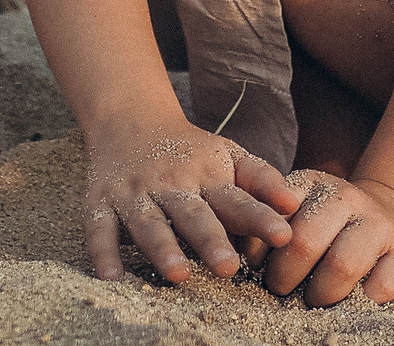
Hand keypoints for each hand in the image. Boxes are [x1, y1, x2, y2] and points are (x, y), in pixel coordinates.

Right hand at [84, 113, 300, 284]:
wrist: (128, 116)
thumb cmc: (188, 150)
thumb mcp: (227, 154)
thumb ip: (260, 179)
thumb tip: (294, 204)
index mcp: (206, 175)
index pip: (236, 199)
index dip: (259, 217)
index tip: (284, 235)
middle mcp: (170, 185)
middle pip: (192, 215)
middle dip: (210, 240)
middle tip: (229, 267)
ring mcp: (134, 193)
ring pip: (148, 223)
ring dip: (162, 247)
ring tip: (178, 273)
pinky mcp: (101, 201)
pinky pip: (99, 227)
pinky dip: (103, 251)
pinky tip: (111, 278)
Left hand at [262, 169, 393, 306]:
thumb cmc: (331, 221)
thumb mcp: (301, 205)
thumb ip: (272, 222)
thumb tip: (240, 254)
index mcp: (312, 183)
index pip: (275, 212)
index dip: (258, 244)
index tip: (253, 264)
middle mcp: (346, 197)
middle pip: (304, 241)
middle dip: (284, 276)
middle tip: (279, 290)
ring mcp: (378, 224)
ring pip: (343, 264)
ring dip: (321, 293)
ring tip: (312, 300)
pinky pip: (384, 284)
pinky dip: (365, 300)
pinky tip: (353, 301)